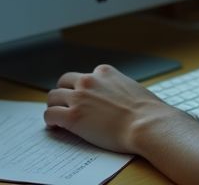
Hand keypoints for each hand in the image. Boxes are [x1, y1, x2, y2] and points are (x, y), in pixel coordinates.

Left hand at [44, 64, 184, 153]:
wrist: (147, 125)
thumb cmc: (148, 112)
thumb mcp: (132, 89)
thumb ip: (119, 89)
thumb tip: (119, 99)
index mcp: (105, 72)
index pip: (84, 76)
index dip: (81, 88)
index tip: (82, 98)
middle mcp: (89, 80)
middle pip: (63, 82)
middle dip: (63, 93)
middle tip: (65, 106)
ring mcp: (79, 98)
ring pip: (52, 97)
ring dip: (54, 106)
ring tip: (57, 117)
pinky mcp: (73, 117)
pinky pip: (50, 115)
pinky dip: (50, 120)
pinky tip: (56, 127)